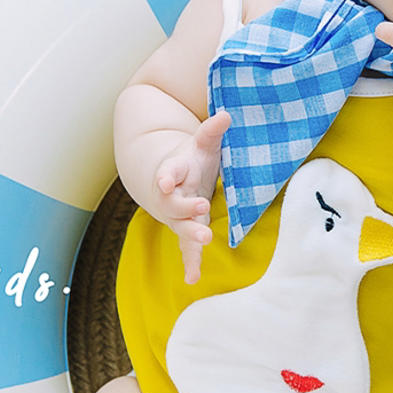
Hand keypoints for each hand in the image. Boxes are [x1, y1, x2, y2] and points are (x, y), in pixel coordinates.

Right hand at [150, 110, 230, 283]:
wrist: (170, 180)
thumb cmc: (190, 160)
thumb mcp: (200, 144)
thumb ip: (211, 131)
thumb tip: (226, 115)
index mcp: (174, 172)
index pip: (168, 173)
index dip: (167, 177)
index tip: (167, 181)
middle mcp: (172, 197)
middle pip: (175, 204)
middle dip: (186, 207)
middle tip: (201, 207)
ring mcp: (177, 216)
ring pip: (181, 227)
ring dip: (191, 234)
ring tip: (205, 240)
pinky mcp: (186, 229)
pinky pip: (187, 248)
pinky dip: (190, 262)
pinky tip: (192, 278)